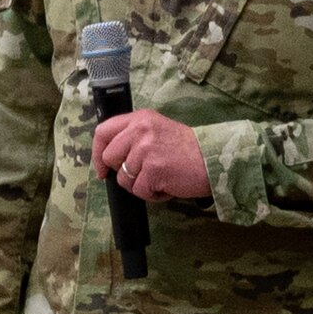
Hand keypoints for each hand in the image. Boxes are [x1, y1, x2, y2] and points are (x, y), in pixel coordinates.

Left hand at [91, 109, 210, 201]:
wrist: (215, 158)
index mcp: (140, 118)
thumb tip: (109, 158)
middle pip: (109, 158)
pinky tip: (168, 185)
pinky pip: (139, 191)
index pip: (102, 132)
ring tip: (162, 177)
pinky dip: (153, 195)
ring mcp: (146, 149)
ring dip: (141, 185)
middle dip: (123, 173)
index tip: (102, 169)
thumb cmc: (187, 150)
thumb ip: (134, 137)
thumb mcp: (157, 130)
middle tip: (144, 174)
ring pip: (124, 179)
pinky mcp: (153, 169)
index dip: (97, 154)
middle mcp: (140, 130)